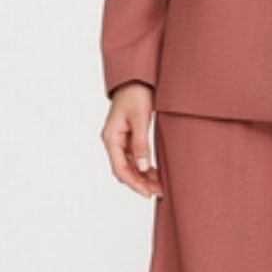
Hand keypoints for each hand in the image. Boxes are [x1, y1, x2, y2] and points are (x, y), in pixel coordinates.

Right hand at [101, 82, 162, 197]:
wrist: (136, 78)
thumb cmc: (136, 94)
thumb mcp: (140, 119)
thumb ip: (140, 144)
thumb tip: (142, 167)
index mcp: (111, 138)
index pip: (120, 169)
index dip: (134, 183)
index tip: (148, 192)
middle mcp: (113, 141)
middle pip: (124, 170)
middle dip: (140, 183)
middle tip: (158, 191)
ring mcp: (120, 140)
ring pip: (129, 165)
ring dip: (142, 176)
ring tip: (159, 184)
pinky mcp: (128, 137)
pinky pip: (133, 157)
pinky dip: (143, 166)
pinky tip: (155, 171)